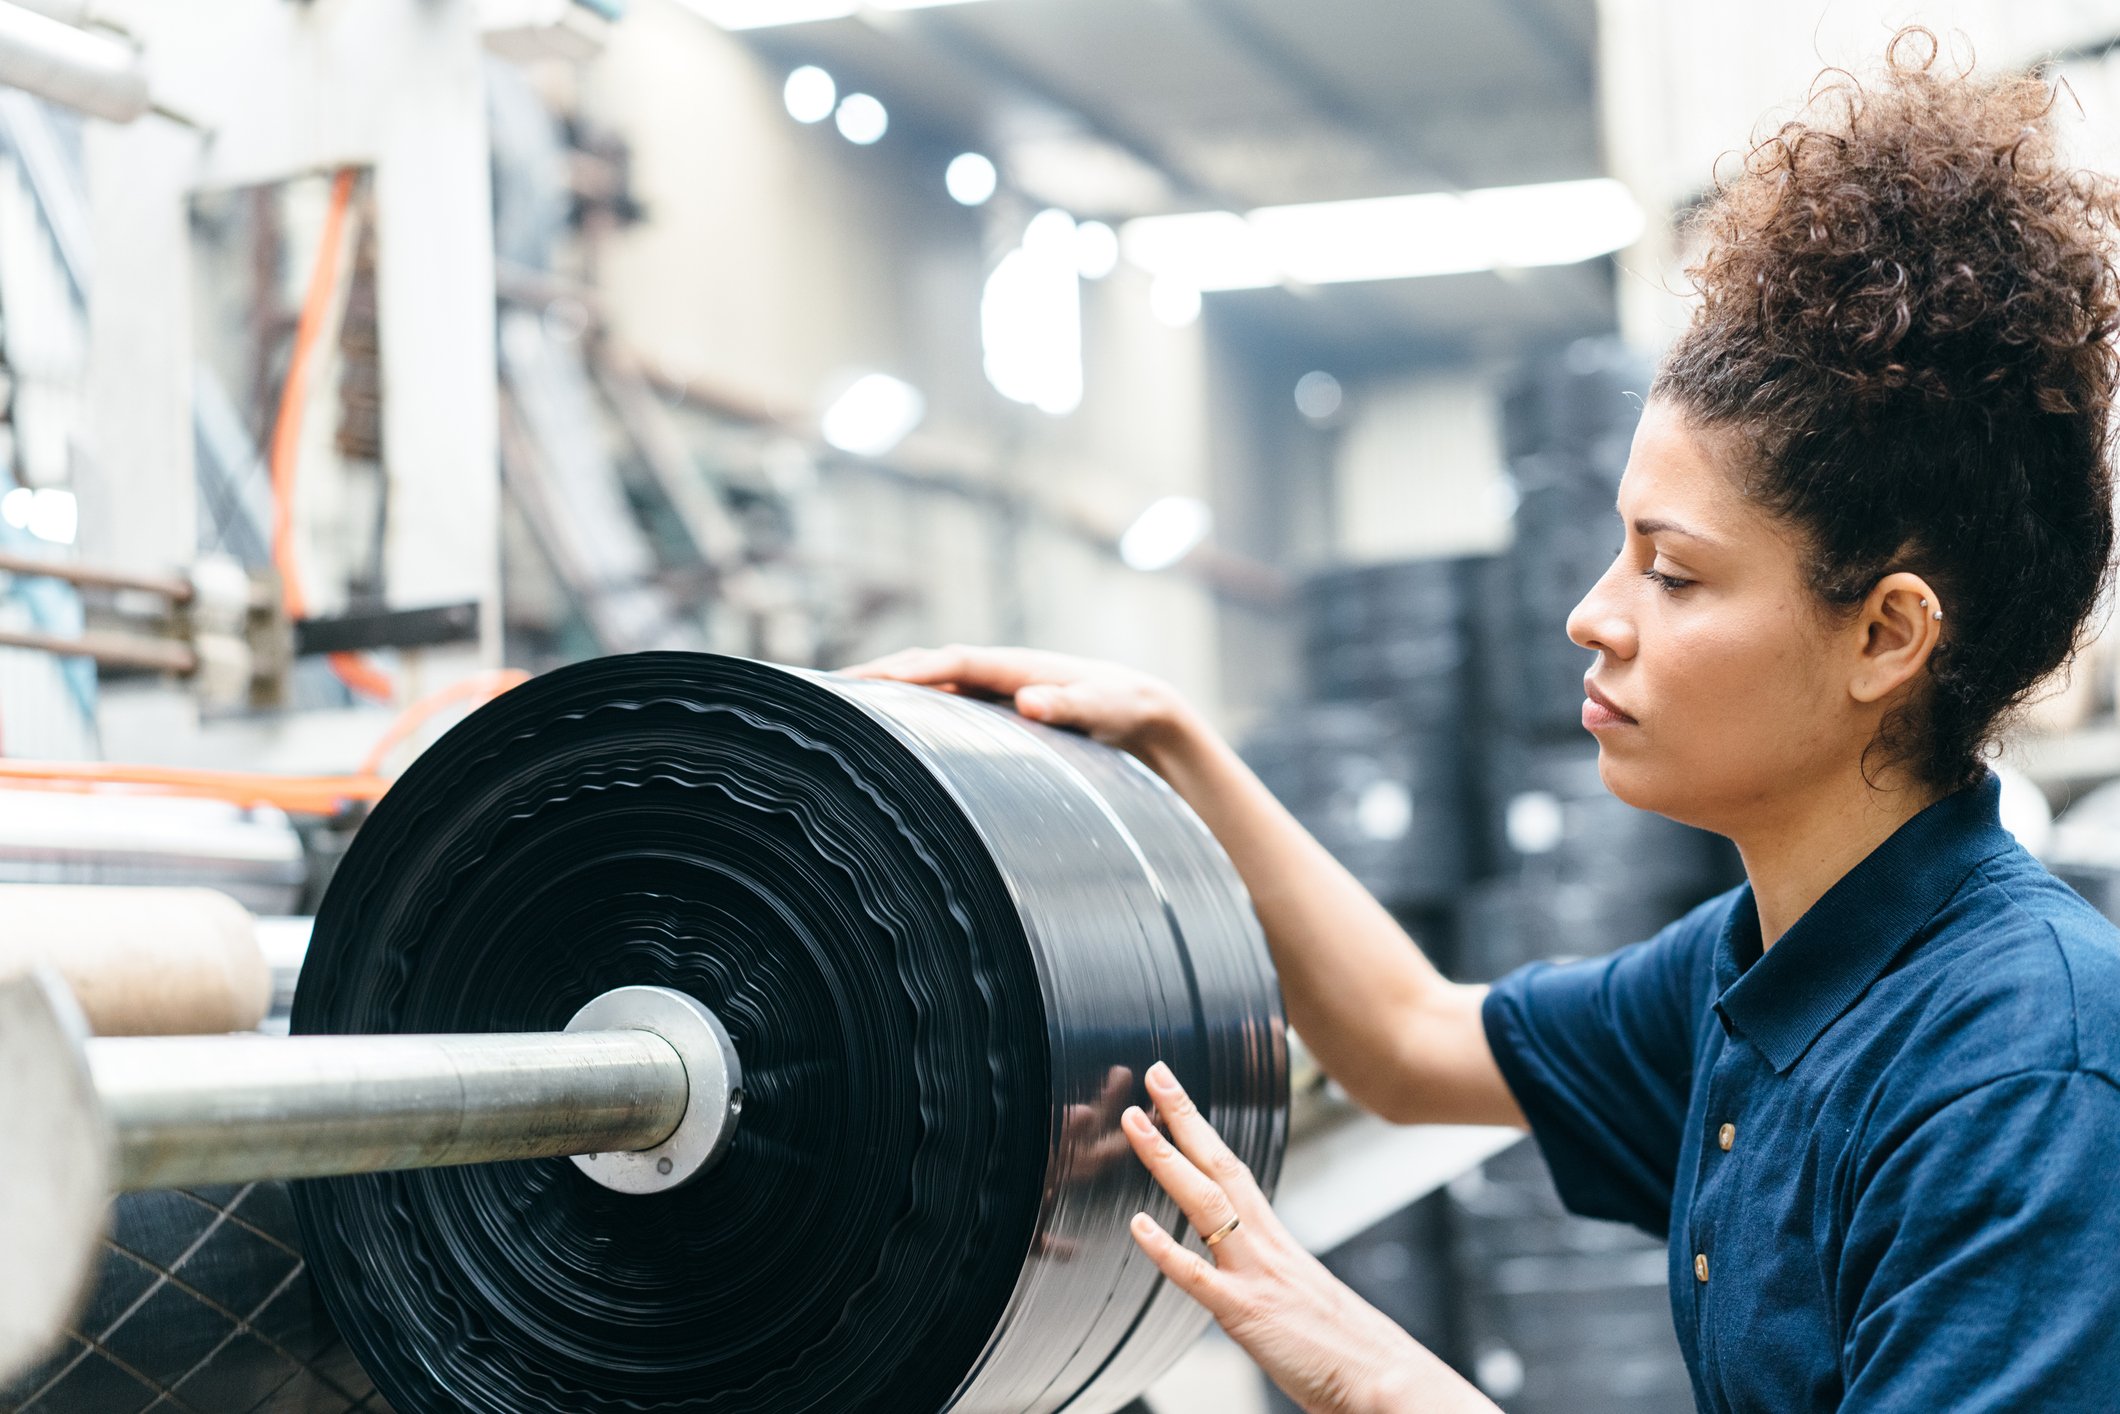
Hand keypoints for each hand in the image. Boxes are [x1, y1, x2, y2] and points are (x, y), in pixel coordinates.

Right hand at [839, 645, 1197, 763]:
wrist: (1136, 707)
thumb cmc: (1121, 707)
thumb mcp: (1102, 708)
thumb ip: (1070, 704)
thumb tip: (1030, 700)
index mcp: (1013, 666)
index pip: (950, 663)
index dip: (909, 672)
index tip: (865, 683)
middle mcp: (994, 671)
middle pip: (925, 666)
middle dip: (877, 675)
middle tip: (824, 691)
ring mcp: (990, 687)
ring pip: (927, 682)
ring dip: (885, 689)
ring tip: (834, 705)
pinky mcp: (990, 707)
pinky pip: (939, 700)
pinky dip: (907, 705)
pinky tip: (880, 726)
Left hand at [1123, 1062, 1498, 1413]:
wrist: (1386, 1378)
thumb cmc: (1346, 1348)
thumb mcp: (1302, 1297)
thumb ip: (1269, 1274)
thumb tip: (1245, 1269)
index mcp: (1277, 1241)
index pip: (1233, 1169)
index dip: (1202, 1130)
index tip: (1174, 1097)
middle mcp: (1266, 1246)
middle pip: (1220, 1166)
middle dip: (1184, 1117)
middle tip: (1156, 1073)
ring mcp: (1256, 1275)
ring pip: (1205, 1203)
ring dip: (1166, 1159)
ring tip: (1135, 1123)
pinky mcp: (1247, 1313)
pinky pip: (1198, 1277)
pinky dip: (1165, 1249)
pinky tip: (1137, 1225)